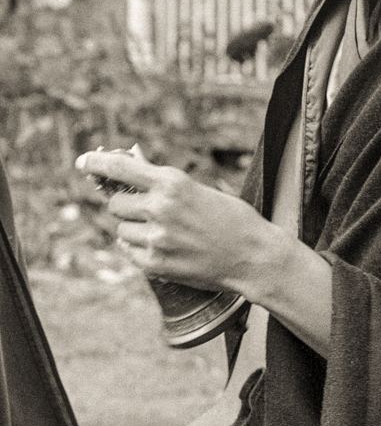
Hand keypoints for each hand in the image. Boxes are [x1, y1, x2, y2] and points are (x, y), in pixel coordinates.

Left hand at [76, 147, 333, 355]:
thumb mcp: (197, 189)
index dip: (97, 162)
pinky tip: (166, 248)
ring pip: (121, 229)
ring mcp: (156, 238)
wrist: (252, 255)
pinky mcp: (155, 264)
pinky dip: (141, 249)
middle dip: (126, 205)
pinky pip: (129, 251)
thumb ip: (162, 183)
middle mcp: (160, 208)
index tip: (83, 161)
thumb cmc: (229, 217)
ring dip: (134, 229)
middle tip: (147, 210)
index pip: (120, 167)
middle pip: (116, 203)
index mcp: (172, 182)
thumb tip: (130, 166)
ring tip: (165, 232)